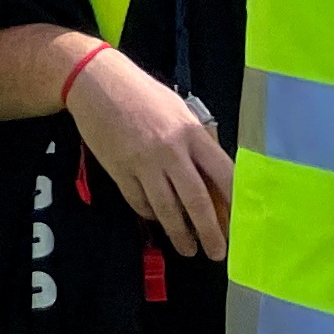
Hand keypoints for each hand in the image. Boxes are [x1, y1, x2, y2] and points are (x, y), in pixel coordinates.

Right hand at [65, 45, 232, 263]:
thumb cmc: (141, 92)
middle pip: (196, 200)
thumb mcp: (177, 109)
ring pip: (166, 208)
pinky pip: (139, 201)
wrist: (94, 81)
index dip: (234, 203)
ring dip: (179, 233)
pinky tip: (157, 219)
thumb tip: (211, 176)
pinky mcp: (118, 169)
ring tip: (188, 248)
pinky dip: (150, 214)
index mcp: (191, 133)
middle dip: (210, 231)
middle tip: (217, 252)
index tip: (239, 223)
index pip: (223, 175)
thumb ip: (195, 140)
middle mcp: (170, 151)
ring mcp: (142, 162)